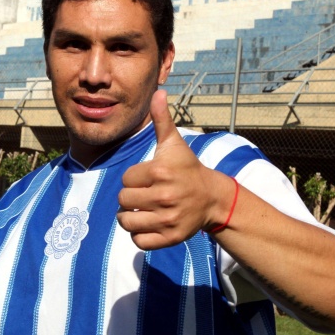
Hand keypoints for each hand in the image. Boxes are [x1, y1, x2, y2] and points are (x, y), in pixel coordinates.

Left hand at [116, 90, 233, 248]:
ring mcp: (168, 219)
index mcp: (161, 172)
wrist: (212, 198)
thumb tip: (158, 93)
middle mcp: (165, 196)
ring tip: (142, 211)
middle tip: (145, 195)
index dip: (134, 179)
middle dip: (130, 198)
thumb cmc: (186, 169)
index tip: (149, 178)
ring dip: (130, 218)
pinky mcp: (170, 237)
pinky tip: (149, 224)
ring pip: (126, 223)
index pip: (125, 179)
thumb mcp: (174, 144)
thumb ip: (162, 120)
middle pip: (123, 200)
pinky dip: (139, 236)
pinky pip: (139, 242)